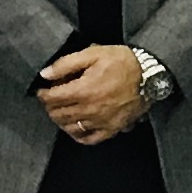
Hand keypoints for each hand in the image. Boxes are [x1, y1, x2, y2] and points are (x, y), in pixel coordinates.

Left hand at [37, 42, 152, 145]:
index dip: (42, 94)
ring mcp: (101, 122)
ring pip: (70, 127)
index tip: (42, 90)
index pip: (52, 98)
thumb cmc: (122, 61)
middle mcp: (90, 109)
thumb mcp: (93, 53)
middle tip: (50, 99)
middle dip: (50, 106)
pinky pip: (89, 139)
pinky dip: (78, 135)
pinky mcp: (111, 129)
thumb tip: (45, 74)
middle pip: (58, 114)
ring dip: (60, 120)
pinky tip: (76, 127)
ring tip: (61, 110)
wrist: (149, 74)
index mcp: (83, 90)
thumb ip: (66, 64)